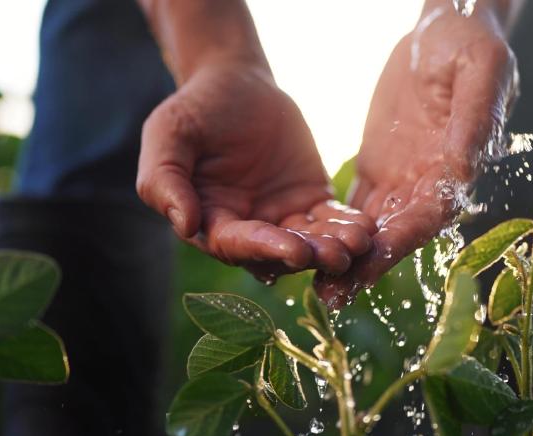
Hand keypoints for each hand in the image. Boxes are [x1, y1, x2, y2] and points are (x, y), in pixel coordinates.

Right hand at [137, 62, 375, 281]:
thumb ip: (165, 179)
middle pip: (279, 252)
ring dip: (334, 246)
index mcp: (210, 222)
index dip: (265, 249)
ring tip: (358, 243)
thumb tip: (184, 224)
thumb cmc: (194, 109)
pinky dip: (348, 225)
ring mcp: (282, 217)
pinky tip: (367, 228)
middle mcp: (248, 228)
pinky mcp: (310, 199)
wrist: (236, 82)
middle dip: (309, 255)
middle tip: (337, 255)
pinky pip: (331, 218)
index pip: (237, 244)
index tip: (295, 250)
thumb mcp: (168, 135)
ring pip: (310, 241)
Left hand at [315, 7, 517, 306]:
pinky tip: (309, 252)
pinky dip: (336, 232)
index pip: (431, 211)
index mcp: (458, 163)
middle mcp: (431, 182)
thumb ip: (473, 120)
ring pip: (374, 229)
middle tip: (333, 295)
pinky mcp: (379, 170)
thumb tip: (463, 169)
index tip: (372, 260)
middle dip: (367, 265)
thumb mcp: (480, 71)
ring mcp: (403, 179)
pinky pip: (356, 208)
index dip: (404, 237)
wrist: (444, 29)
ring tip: (317, 289)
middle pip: (398, 233)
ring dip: (347, 259)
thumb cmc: (469, 44)